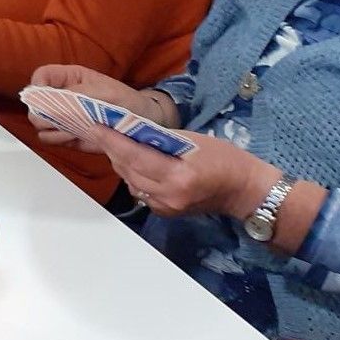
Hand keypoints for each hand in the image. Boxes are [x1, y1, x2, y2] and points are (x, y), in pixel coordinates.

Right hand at [27, 64, 176, 150]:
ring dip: (52, 129)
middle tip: (63, 120)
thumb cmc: (127, 101)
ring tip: (74, 130)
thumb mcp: (109, 92)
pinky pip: (51, 139)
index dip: (38, 86)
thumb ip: (83, 93)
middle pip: (35, 104)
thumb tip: (61, 100)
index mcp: (70, 78)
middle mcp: (62, 97)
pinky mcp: (67, 135)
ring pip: (39, 124)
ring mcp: (63, 117)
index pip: (41, 76)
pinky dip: (59, 140)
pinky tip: (76, 138)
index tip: (44, 99)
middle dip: (44, 114)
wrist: (142, 123)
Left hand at [89, 126, 280, 218]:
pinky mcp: (165, 212)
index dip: (112, 141)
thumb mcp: (195, 141)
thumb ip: (162, 139)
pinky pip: (140, 192)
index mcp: (179, 176)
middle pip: (128, 170)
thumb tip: (132, 130)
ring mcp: (166, 207)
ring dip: (119, 163)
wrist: (245, 191)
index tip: (95, 126)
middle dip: (111, 149)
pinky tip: (130, 162)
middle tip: (99, 130)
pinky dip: (132, 176)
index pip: (135, 156)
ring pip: (131, 182)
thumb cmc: (226, 159)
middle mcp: (168, 195)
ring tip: (111, 143)